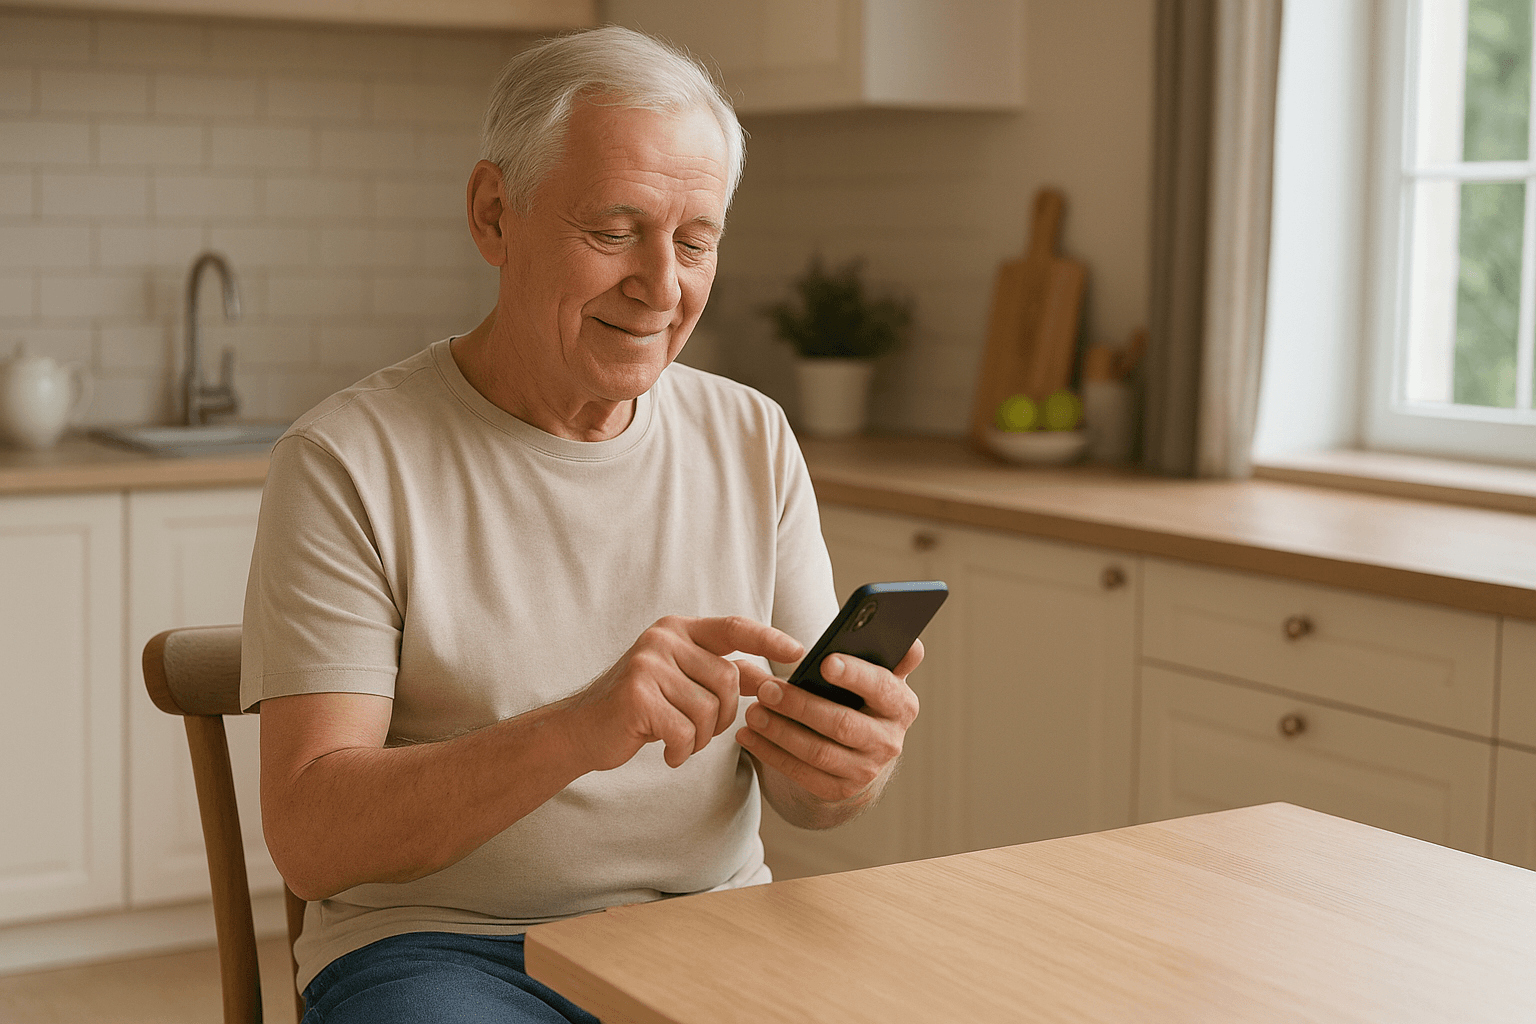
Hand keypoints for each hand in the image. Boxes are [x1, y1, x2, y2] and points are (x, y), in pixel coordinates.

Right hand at [568, 615, 803, 770]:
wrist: (583, 729)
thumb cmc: (641, 706)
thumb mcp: (683, 682)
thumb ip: (722, 674)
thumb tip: (769, 678)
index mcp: (679, 630)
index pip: (733, 628)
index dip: (768, 638)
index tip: (798, 652)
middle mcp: (663, 639)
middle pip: (727, 680)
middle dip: (723, 716)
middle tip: (701, 731)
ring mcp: (648, 664)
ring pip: (708, 710)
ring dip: (701, 737)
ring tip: (678, 739)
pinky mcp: (637, 694)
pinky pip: (685, 731)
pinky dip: (682, 751)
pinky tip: (667, 752)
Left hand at [736, 640, 921, 809]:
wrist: (859, 748)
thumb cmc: (858, 696)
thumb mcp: (872, 673)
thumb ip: (878, 649)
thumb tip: (895, 630)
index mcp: (901, 704)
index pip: (881, 687)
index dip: (855, 675)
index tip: (825, 662)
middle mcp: (889, 741)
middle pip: (842, 723)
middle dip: (800, 706)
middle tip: (766, 689)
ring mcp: (866, 770)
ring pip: (818, 752)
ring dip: (780, 732)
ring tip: (753, 712)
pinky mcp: (840, 789)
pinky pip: (801, 774)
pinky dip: (771, 754)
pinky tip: (749, 735)